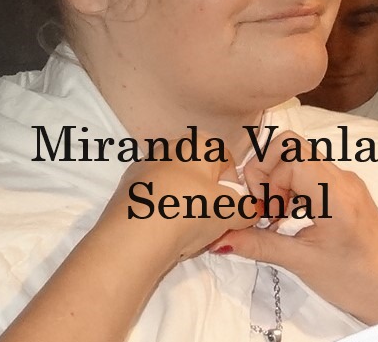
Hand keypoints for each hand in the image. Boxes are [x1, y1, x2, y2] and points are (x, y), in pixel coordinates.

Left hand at [98, 134, 259, 268]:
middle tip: (211, 224)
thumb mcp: (231, 212)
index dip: (234, 187)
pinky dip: (162, 212)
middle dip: (208, 196)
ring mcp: (145, 164)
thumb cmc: (189, 212)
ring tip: (186, 233)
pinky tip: (163, 233)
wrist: (133, 235)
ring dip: (184, 204)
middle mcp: (171, 145)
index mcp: (199, 142)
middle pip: (200, 172)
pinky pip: (154, 198)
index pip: (226, 159)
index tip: (232, 210)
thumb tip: (251, 209)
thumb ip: (246, 209)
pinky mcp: (126, 187)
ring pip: (176, 185)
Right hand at [212, 132, 377, 323]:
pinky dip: (291, 186)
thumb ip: (258, 244)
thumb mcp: (301, 263)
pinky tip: (288, 215)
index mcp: (335, 193)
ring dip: (278, 179)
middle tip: (264, 206)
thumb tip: (219, 238)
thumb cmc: (354, 279)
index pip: (289, 158)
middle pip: (291, 145)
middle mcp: (341, 177)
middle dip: (267, 170)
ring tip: (275, 215)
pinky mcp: (345, 186)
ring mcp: (345, 179)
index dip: (267, 179)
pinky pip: (310, 170)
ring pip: (299, 156)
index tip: (264, 212)